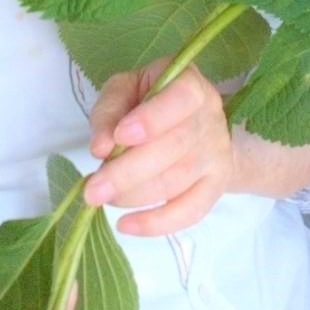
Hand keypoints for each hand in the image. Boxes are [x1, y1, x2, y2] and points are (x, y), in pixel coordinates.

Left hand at [83, 61, 234, 236]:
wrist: (193, 123)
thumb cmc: (149, 101)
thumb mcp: (125, 89)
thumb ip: (110, 110)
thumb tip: (101, 147)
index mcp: (190, 84)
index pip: (181, 98)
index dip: (152, 119)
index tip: (120, 137)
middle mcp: (210, 118)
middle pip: (174, 148)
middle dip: (127, 171)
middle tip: (93, 189)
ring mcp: (217, 154)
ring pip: (177, 181)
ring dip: (133, 196)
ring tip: (100, 198)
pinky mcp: (216, 186)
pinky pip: (191, 211)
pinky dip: (157, 224)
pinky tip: (127, 225)